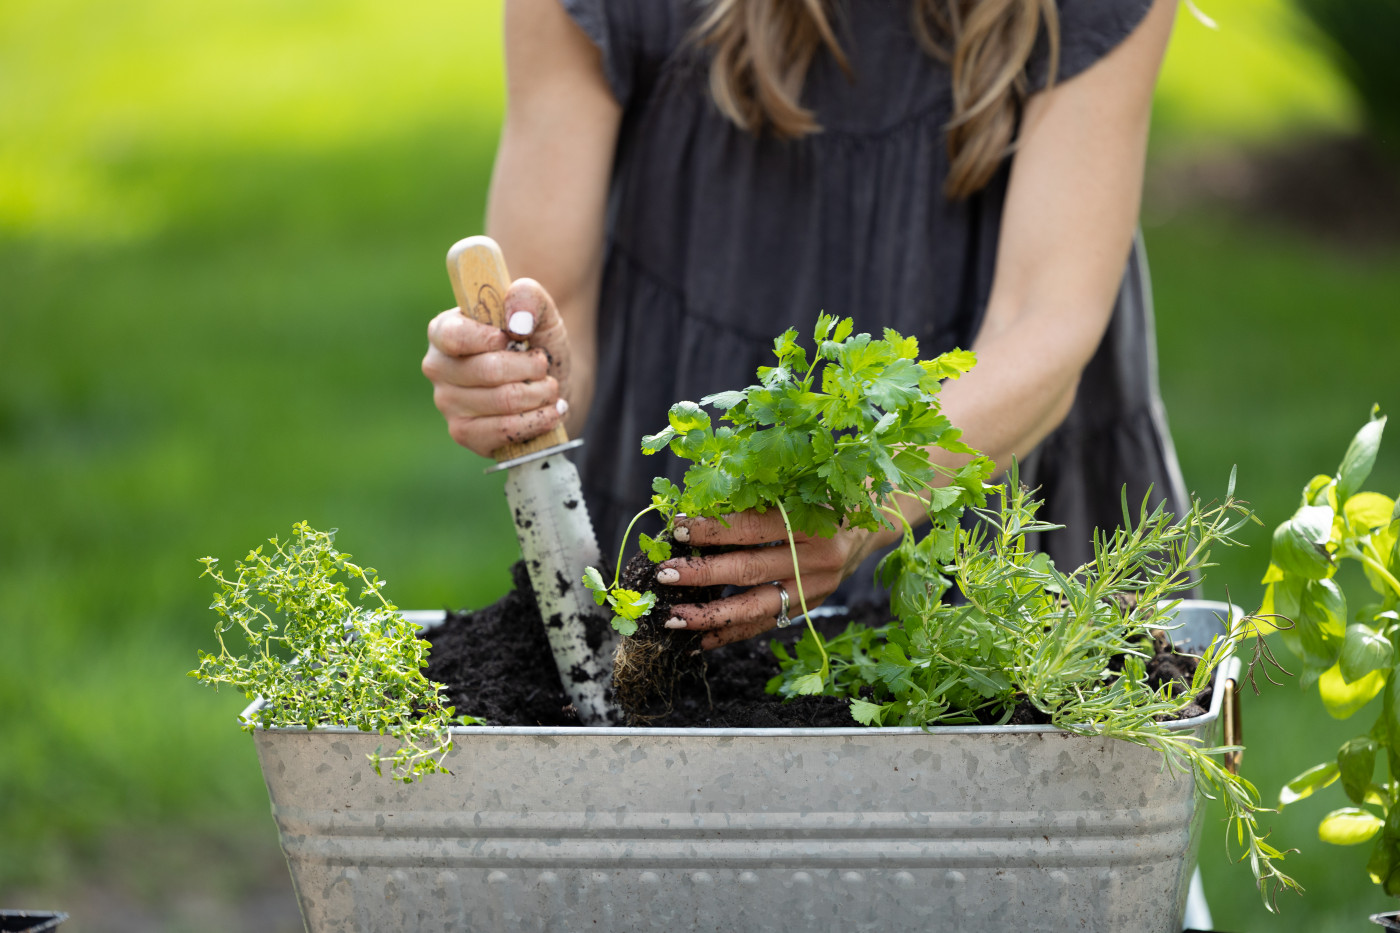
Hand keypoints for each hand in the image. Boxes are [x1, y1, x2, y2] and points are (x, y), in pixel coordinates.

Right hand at [422, 278, 571, 456]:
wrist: (550, 384)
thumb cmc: (536, 343)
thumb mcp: (540, 311)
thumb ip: (528, 296)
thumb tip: (516, 320)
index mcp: (444, 330)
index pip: (454, 335)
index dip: (491, 338)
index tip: (515, 338)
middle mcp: (438, 367)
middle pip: (490, 370)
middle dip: (532, 367)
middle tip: (543, 365)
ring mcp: (448, 404)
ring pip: (503, 400)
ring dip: (541, 393)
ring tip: (549, 387)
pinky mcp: (465, 433)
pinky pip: (505, 430)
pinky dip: (539, 419)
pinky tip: (551, 412)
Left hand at [655, 510, 888, 649]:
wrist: (869, 525)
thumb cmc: (822, 499)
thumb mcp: (796, 490)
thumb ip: (754, 501)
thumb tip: (696, 515)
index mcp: (811, 521)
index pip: (753, 527)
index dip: (713, 529)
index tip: (679, 529)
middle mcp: (816, 559)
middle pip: (750, 569)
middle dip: (703, 574)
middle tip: (666, 574)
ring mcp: (815, 589)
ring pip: (756, 607)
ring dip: (710, 615)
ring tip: (673, 617)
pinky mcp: (810, 608)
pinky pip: (764, 625)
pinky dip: (729, 634)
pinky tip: (699, 640)